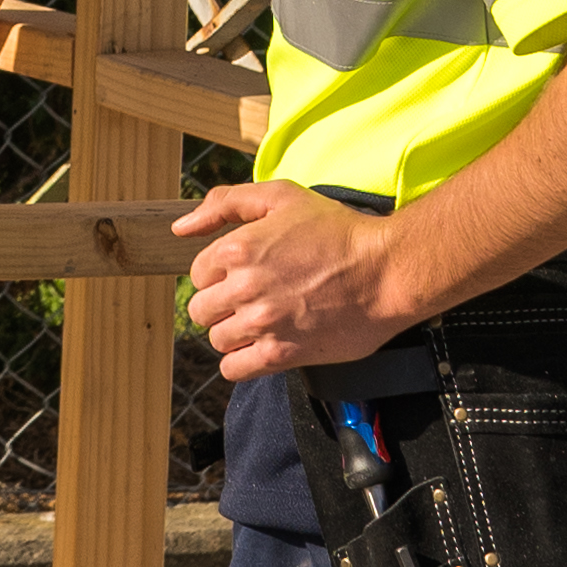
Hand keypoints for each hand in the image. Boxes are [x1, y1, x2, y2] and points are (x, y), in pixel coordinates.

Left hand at [173, 174, 414, 383]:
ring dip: (233, 334)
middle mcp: (243, 288)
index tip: (244, 274)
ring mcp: (262, 324)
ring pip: (217, 340)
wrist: (386, 271)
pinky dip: (242, 362)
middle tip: (251, 300)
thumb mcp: (281, 197)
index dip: (218, 274)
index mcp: (237, 248)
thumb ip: (226, 204)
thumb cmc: (337, 231)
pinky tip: (262, 347)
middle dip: (221, 305)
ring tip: (262, 322)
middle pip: (201, 310)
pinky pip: (234, 370)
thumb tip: (180, 228)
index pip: (198, 274)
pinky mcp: (282, 354)